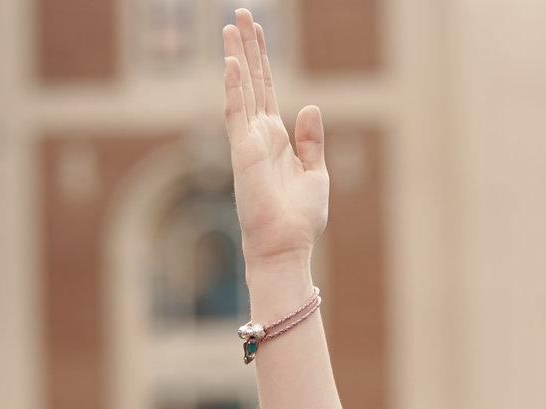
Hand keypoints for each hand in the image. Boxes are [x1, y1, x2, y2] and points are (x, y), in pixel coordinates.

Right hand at [223, 10, 326, 280]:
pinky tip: (233, 63)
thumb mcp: (314, 172)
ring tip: (230, 26)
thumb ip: (310, 139)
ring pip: (240, 90)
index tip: (256, 30)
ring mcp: (247, 142)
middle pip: (251, 80)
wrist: (287, 247)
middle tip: (240, 14)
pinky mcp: (243, 154)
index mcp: (275, 137)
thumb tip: (308, 105)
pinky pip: (237, 114)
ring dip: (236, 57)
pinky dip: (235, 88)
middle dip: (246, 46)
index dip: (261, 58)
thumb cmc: (299, 219)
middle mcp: (257, 134)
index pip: (266, 88)